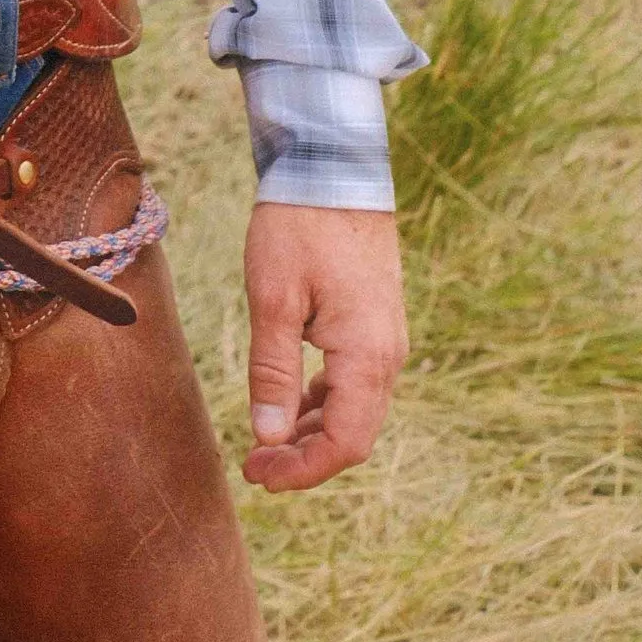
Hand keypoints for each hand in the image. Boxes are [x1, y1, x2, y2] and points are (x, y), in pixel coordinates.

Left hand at [240, 202, 406, 493]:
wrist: (334, 166)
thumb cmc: (299, 226)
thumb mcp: (273, 298)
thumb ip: (272, 371)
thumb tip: (267, 437)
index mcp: (367, 355)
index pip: (345, 443)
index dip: (303, 471)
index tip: (259, 475)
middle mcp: (387, 355)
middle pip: (353, 434)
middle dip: (304, 458)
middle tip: (254, 465)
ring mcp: (385, 338)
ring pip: (355, 410)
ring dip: (312, 432)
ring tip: (264, 441)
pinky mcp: (375, 322)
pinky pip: (354, 382)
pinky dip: (322, 402)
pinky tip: (289, 403)